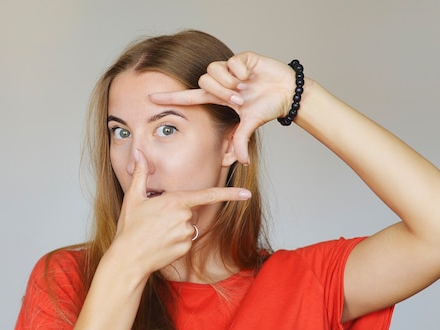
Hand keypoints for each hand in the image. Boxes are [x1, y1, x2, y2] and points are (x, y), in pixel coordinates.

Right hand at [113, 149, 251, 274]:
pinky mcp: (186, 248)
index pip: (208, 195)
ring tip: (156, 233)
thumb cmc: (129, 228)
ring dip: (176, 228)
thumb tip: (138, 154)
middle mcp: (184, 217)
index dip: (230, 194)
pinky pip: (186, 241)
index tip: (247, 194)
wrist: (128, 258)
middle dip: (178, 214)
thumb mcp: (133, 198)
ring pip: (188, 226)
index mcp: (175, 201)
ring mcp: (186, 234)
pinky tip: (161, 244)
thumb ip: (141, 174)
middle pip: (191, 211)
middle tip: (156, 221)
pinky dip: (176, 241)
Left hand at [150, 52, 295, 163]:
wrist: (288, 93)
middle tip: (239, 99)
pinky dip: (242, 72)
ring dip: (230, 82)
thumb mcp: (250, 125)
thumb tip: (243, 163)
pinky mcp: (241, 58)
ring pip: (214, 71)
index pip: (190, 97)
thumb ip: (241, 141)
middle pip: (204, 81)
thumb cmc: (269, 107)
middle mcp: (222, 82)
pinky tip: (252, 76)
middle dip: (221, 92)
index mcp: (219, 97)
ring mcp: (230, 69)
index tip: (151, 99)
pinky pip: (231, 62)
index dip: (171, 98)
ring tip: (245, 87)